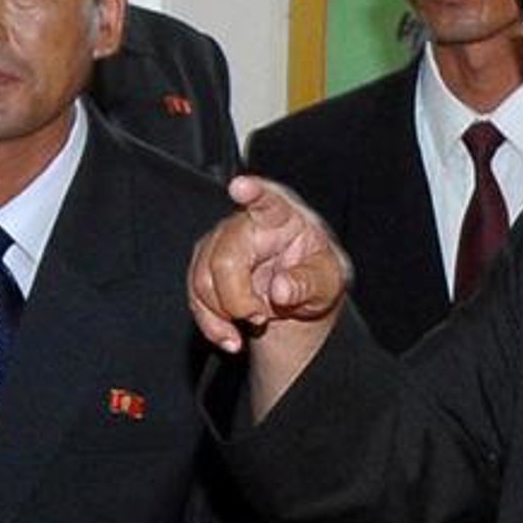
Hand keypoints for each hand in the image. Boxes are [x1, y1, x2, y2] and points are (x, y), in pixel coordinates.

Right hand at [188, 175, 352, 351]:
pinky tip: (231, 336)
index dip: (252, 192)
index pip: (266, 200)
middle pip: (224, 258)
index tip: (241, 187)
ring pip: (202, 280)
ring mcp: (219, 243)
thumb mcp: (327, 282)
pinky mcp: (204, 266)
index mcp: (281, 217)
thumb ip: (308, 284)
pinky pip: (195, 297)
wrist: (300, 292)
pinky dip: (211, 324)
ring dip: (224, 315)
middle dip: (238, 299)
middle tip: (260, 316)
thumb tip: (280, 290)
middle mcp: (244, 223)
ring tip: (254, 323)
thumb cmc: (315, 274)